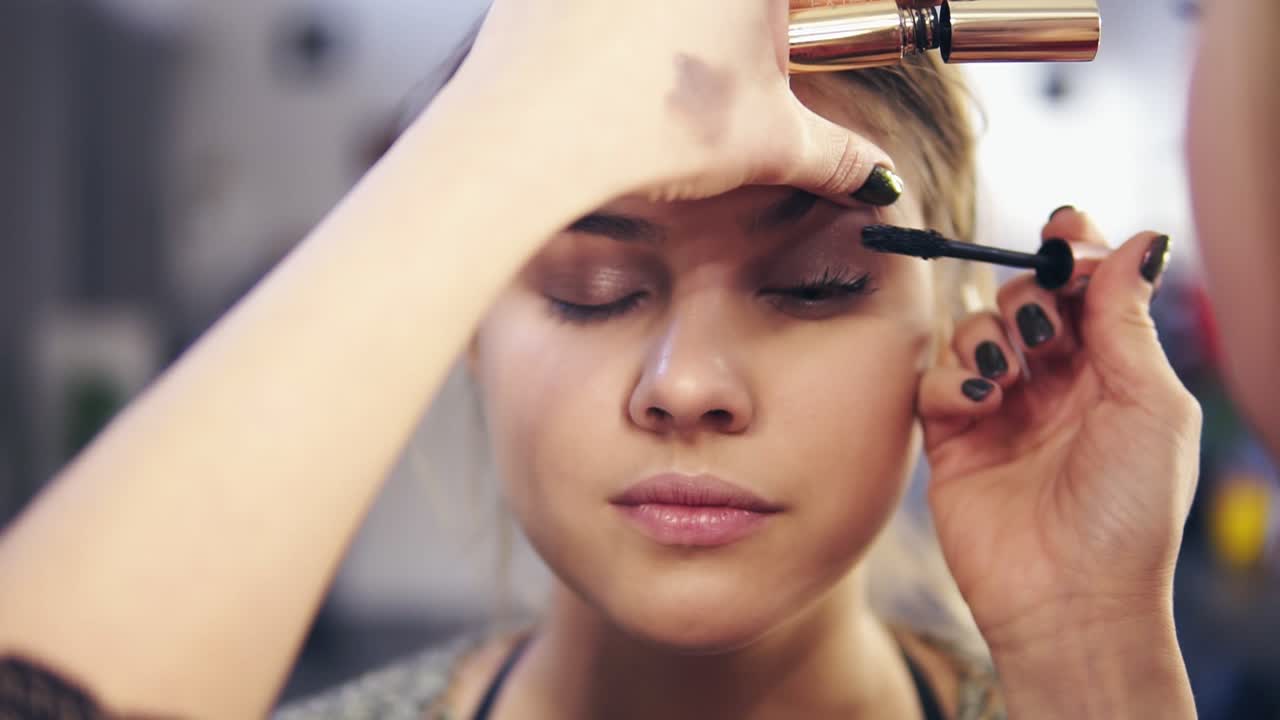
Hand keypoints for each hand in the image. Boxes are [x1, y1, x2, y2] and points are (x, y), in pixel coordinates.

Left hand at [421, 0, 897, 204]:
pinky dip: (621, 20)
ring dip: (684, 22)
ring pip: (673, 3)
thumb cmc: (648, 125)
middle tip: (745, 59)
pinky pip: (612, 1)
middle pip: (740, 3)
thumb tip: (875, 177)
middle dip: (751, 25)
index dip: (818, 21)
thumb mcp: (767, 143)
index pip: (818, 1)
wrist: (532, 136)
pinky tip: (618, 60)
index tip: (805, 44)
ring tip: (677, 64)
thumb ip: (836, 156)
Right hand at [917, 208, 1200, 654]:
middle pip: (1025, 300)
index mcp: (1111, 373)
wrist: (1070, 597)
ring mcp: (999, 411)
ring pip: (974, 330)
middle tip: (1040, 329)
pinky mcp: (950, 439)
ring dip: (988, 336)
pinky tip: (979, 404)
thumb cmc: (1129, 511)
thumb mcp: (1149, 403)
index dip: (1073, 251)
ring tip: (1006, 377)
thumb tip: (1141, 238)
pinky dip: (951, 379)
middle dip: (1029, 296)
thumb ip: (1128, 320)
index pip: (1085, 291)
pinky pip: (935, 380)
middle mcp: (1054, 385)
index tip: (1063, 224)